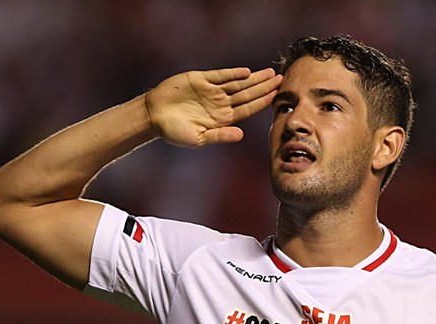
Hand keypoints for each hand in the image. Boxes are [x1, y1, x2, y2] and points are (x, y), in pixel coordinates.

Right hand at [146, 67, 281, 146]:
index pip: (248, 109)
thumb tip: (241, 135)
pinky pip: (220, 76)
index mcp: (222, 118)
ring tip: (270, 74)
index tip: (277, 97)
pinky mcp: (200, 79)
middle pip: (247, 94)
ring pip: (237, 83)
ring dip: (254, 79)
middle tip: (282, 79)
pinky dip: (232, 73)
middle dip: (264, 87)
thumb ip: (220, 136)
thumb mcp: (198, 138)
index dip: (263, 102)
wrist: (154, 116)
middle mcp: (220, 103)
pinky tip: (246, 72)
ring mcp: (211, 91)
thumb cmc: (174, 131)